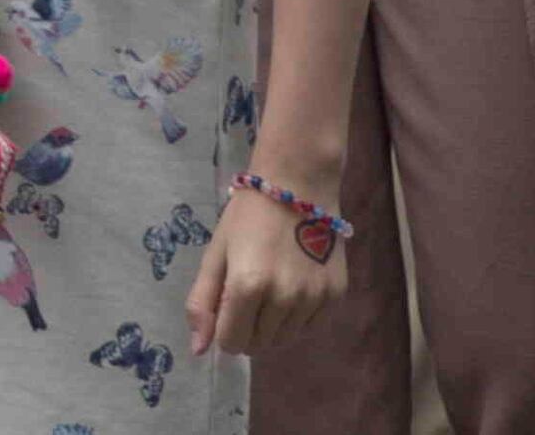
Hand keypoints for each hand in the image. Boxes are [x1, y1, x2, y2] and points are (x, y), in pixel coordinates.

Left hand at [186, 180, 346, 358]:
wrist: (299, 185)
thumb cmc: (248, 216)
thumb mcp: (216, 253)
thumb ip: (203, 302)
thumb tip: (198, 349)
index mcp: (247, 285)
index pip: (233, 343)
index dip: (224, 329)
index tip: (226, 304)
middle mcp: (285, 298)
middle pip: (259, 344)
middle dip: (247, 326)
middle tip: (247, 291)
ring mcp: (315, 298)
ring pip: (285, 339)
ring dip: (271, 324)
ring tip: (270, 285)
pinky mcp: (337, 295)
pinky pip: (310, 327)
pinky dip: (297, 318)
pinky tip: (292, 286)